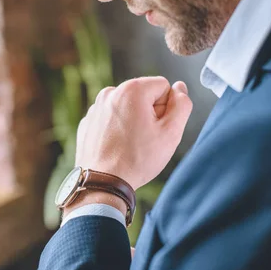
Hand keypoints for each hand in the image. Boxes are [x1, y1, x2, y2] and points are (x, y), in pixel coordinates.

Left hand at [75, 77, 192, 190]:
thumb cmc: (136, 160)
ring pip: (127, 108)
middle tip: (146, 139)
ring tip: (131, 145)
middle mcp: (110, 93)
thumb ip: (182, 105)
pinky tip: (118, 148)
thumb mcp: (171, 133)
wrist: (103, 182)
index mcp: (131, 90)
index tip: (159, 128)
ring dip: (134, 122)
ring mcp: (96, 108)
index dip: (168, 108)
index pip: (163, 86)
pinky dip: (117, 130)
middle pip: (144, 96)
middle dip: (150, 114)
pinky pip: (111, 120)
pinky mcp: (88, 122)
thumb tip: (180, 88)